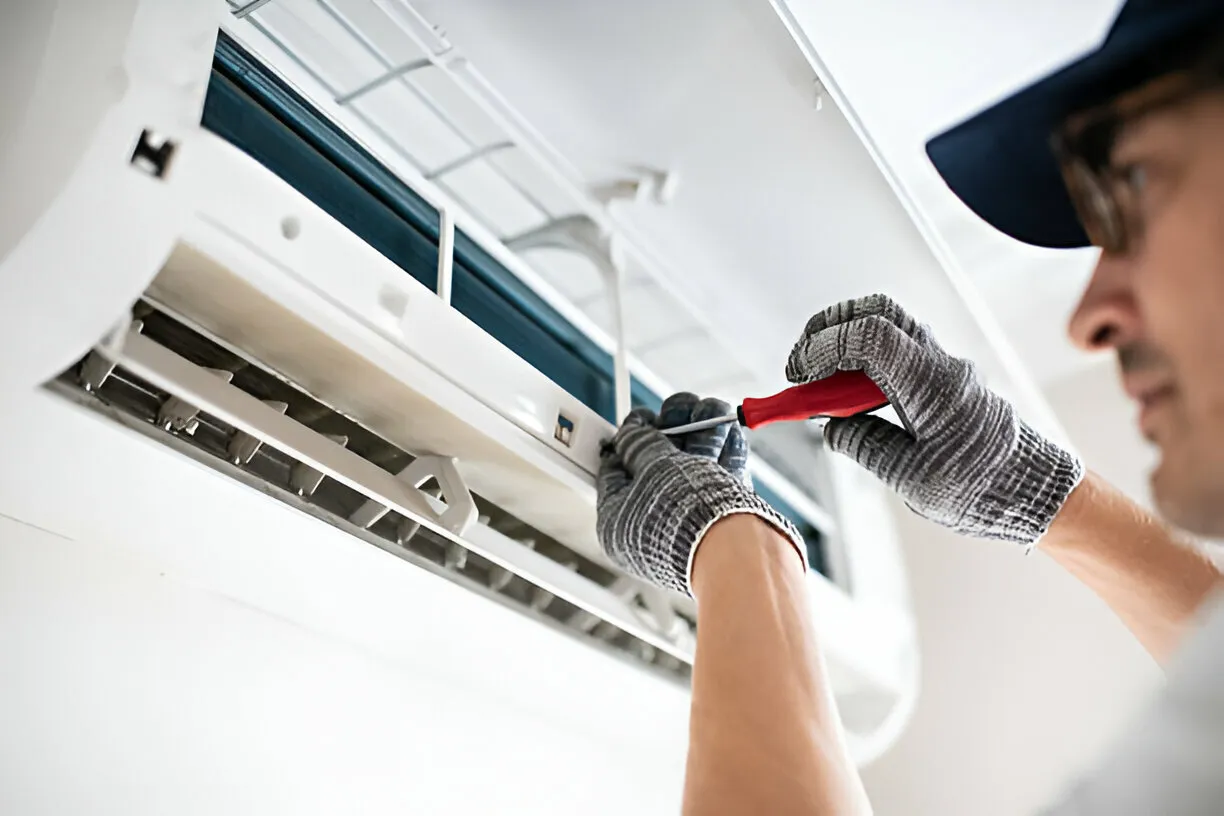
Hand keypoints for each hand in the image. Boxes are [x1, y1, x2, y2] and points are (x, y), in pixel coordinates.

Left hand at [596, 393, 805, 595]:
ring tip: (706, 410)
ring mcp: (688, 521)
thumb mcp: (651, 467)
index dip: (626, 439)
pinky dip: (724, 448)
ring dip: (700, 432)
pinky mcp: (723, 517)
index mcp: (619, 524)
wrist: (737, 552)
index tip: (639, 419)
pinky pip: (719, 475)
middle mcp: (652, 524)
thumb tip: (631, 433)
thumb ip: (639, 444)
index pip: (614, 473)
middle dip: (671, 430)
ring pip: (691, 464)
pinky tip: (726, 427)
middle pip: (657, 464)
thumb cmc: (684, 519)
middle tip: (677, 410)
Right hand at [786, 294, 1082, 544]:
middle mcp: (940, 365)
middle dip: (830, 328)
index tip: (798, 375)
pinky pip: (901, 355)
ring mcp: (947, 370)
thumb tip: (832, 429)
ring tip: (823, 387)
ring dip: (848, 345)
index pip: (868, 336)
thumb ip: (865, 446)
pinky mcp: (949, 383)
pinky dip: (868, 365)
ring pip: (890, 328)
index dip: (823, 347)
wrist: (1038, 493)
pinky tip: (854, 402)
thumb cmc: (986, 489)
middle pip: (878, 312)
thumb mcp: (912, 479)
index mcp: (931, 384)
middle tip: (801, 363)